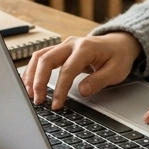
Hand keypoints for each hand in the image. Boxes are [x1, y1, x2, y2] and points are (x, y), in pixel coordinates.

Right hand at [22, 32, 141, 109]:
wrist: (119, 43)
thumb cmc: (118, 57)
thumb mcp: (116, 71)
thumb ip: (98, 81)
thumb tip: (82, 91)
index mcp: (85, 48)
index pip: (67, 70)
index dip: (60, 89)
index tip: (56, 104)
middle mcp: (71, 44)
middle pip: (47, 59)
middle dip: (39, 81)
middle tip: (37, 100)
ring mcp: (64, 45)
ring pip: (40, 56)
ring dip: (31, 75)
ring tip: (29, 93)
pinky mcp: (60, 50)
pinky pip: (41, 57)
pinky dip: (33, 70)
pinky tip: (29, 83)